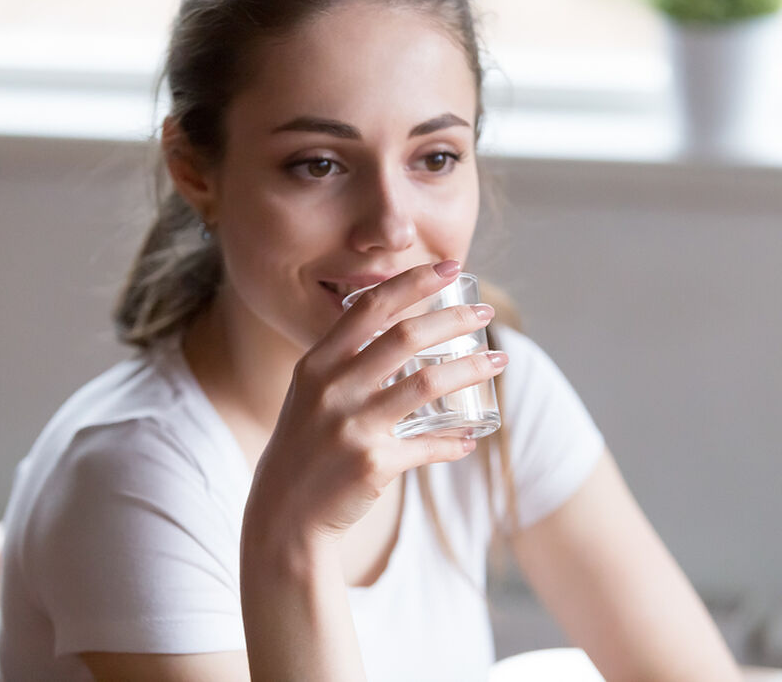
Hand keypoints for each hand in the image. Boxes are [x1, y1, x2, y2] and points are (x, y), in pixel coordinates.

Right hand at [242, 260, 507, 549]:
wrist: (284, 515)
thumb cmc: (306, 446)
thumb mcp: (311, 395)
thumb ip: (346, 362)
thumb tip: (402, 334)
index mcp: (317, 364)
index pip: (370, 308)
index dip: (413, 282)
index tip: (450, 267)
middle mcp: (332, 389)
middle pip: (405, 337)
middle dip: (453, 318)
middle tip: (484, 312)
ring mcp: (352, 427)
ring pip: (427, 383)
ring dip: (471, 368)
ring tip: (498, 360)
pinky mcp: (373, 464)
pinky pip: (428, 445)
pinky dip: (455, 441)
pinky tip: (472, 437)